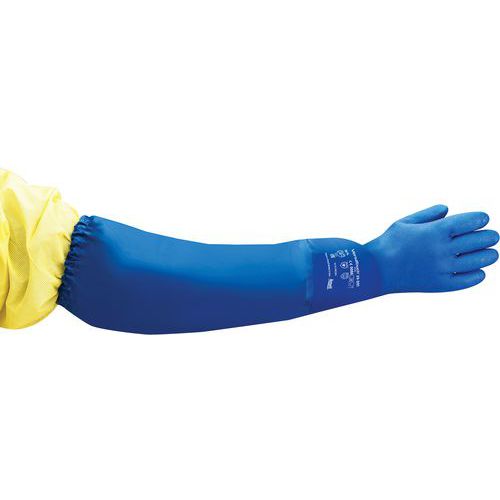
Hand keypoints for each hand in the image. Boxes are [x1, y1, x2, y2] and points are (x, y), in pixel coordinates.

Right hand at [365, 205, 498, 293]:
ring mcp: (442, 268)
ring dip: (488, 255)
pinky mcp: (440, 284)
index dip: (481, 219)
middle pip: (479, 240)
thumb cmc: (388, 243)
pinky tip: (479, 271)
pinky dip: (477, 274)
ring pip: (478, 261)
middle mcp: (442, 249)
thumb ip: (428, 214)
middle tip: (492, 236)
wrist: (375, 270)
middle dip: (489, 236)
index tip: (484, 219)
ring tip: (490, 253)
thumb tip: (447, 209)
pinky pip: (468, 280)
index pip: (470, 222)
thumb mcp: (405, 222)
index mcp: (434, 231)